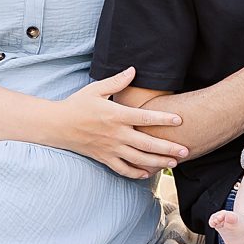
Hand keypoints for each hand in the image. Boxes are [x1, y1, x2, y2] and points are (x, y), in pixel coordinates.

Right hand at [53, 68, 186, 178]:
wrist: (57, 125)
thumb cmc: (77, 104)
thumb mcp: (96, 89)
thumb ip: (117, 81)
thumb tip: (134, 69)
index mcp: (116, 115)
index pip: (145, 117)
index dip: (163, 119)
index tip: (180, 120)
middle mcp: (115, 134)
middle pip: (147, 143)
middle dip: (168, 148)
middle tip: (186, 150)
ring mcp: (110, 148)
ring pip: (139, 159)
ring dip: (158, 162)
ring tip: (174, 163)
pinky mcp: (104, 158)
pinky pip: (123, 169)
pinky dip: (136, 173)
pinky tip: (148, 173)